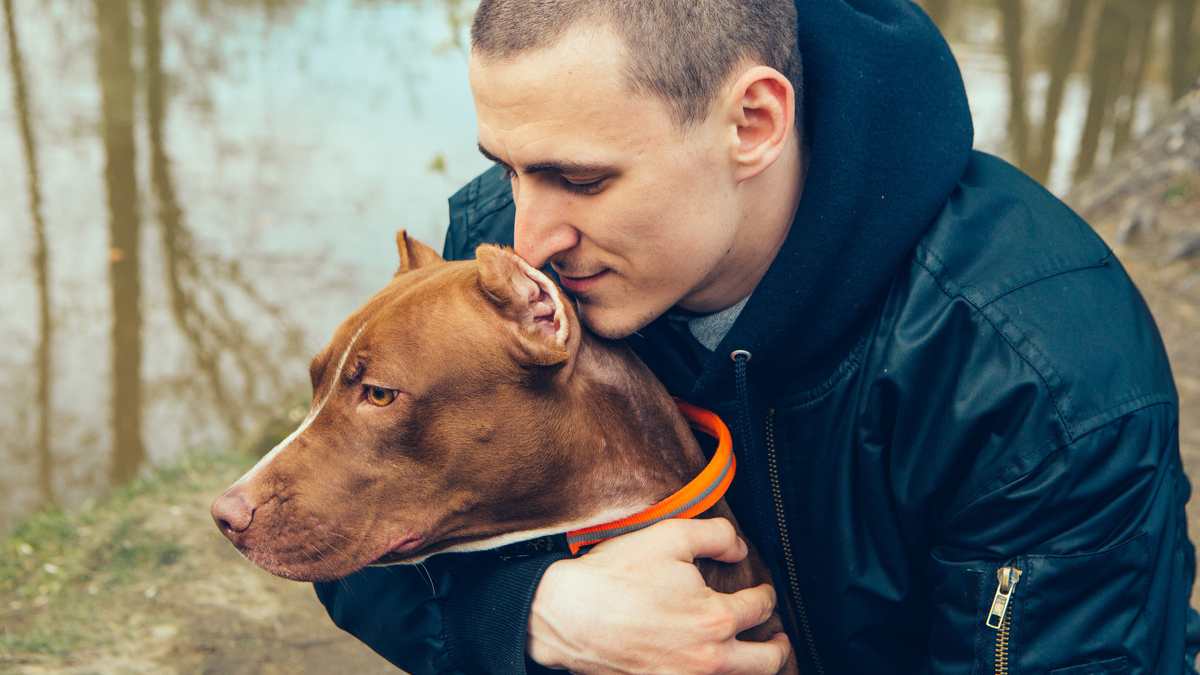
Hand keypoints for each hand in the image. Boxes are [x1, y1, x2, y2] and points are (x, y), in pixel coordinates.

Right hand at [526, 518, 790, 674]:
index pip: (760, 608)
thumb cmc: (617, 575)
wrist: (569, 615)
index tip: (763, 591)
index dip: (766, 595)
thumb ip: (716, 536)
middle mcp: (709, 659)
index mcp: (716, 619)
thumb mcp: (670, 536)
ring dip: (754, 667)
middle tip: (779, 638)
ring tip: (754, 656)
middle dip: (779, 647)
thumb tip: (739, 549)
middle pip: (767, 662)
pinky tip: (711, 664)